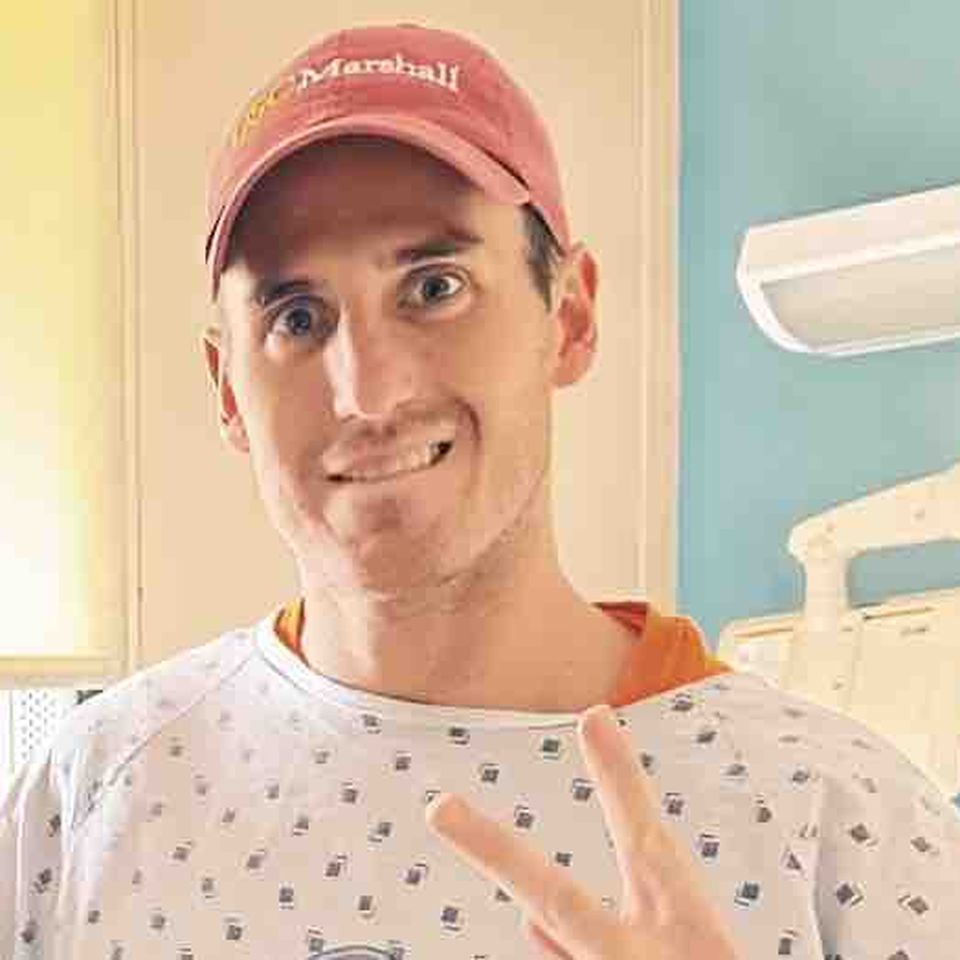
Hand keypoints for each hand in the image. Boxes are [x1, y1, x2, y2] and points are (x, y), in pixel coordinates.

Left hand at [424, 703, 741, 958]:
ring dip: (570, 946)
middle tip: (437, 808)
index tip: (593, 715)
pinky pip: (557, 955)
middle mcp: (631, 954)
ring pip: (551, 943)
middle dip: (493, 851)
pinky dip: (563, 952)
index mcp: (680, 925)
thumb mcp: (681, 951)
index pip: (644, 834)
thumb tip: (523, 929)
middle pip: (553, 895)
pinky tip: (564, 941)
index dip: (618, 775)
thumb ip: (594, 941)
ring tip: (624, 939)